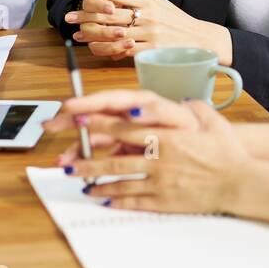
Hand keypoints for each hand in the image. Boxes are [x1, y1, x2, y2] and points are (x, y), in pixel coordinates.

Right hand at [44, 88, 204, 166]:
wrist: (218, 153)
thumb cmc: (202, 134)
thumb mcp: (185, 120)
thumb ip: (158, 113)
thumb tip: (134, 110)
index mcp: (145, 104)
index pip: (111, 99)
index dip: (88, 102)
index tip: (69, 107)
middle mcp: (134, 116)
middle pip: (98, 114)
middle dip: (72, 120)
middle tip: (50, 125)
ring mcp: (131, 133)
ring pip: (97, 137)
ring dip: (78, 148)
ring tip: (63, 161)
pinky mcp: (131, 150)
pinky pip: (105, 153)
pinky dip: (90, 161)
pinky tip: (77, 168)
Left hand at [47, 89, 252, 212]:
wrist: (241, 183)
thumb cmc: (227, 152)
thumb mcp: (212, 121)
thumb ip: (194, 107)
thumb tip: (183, 100)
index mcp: (167, 136)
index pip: (126, 128)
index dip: (99, 124)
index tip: (78, 120)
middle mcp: (159, 159)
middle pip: (115, 155)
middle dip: (87, 156)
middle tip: (66, 157)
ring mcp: (160, 181)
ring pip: (120, 180)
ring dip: (95, 180)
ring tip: (77, 179)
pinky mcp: (164, 201)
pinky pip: (134, 201)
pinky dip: (115, 200)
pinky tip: (102, 199)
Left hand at [65, 0, 232, 63]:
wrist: (200, 40)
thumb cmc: (176, 20)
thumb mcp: (159, 0)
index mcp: (148, 2)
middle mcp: (148, 16)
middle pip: (112, 14)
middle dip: (88, 15)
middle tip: (69, 16)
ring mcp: (150, 34)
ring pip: (116, 33)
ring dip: (94, 35)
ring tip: (78, 34)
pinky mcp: (152, 50)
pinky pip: (126, 50)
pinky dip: (110, 50)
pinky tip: (96, 50)